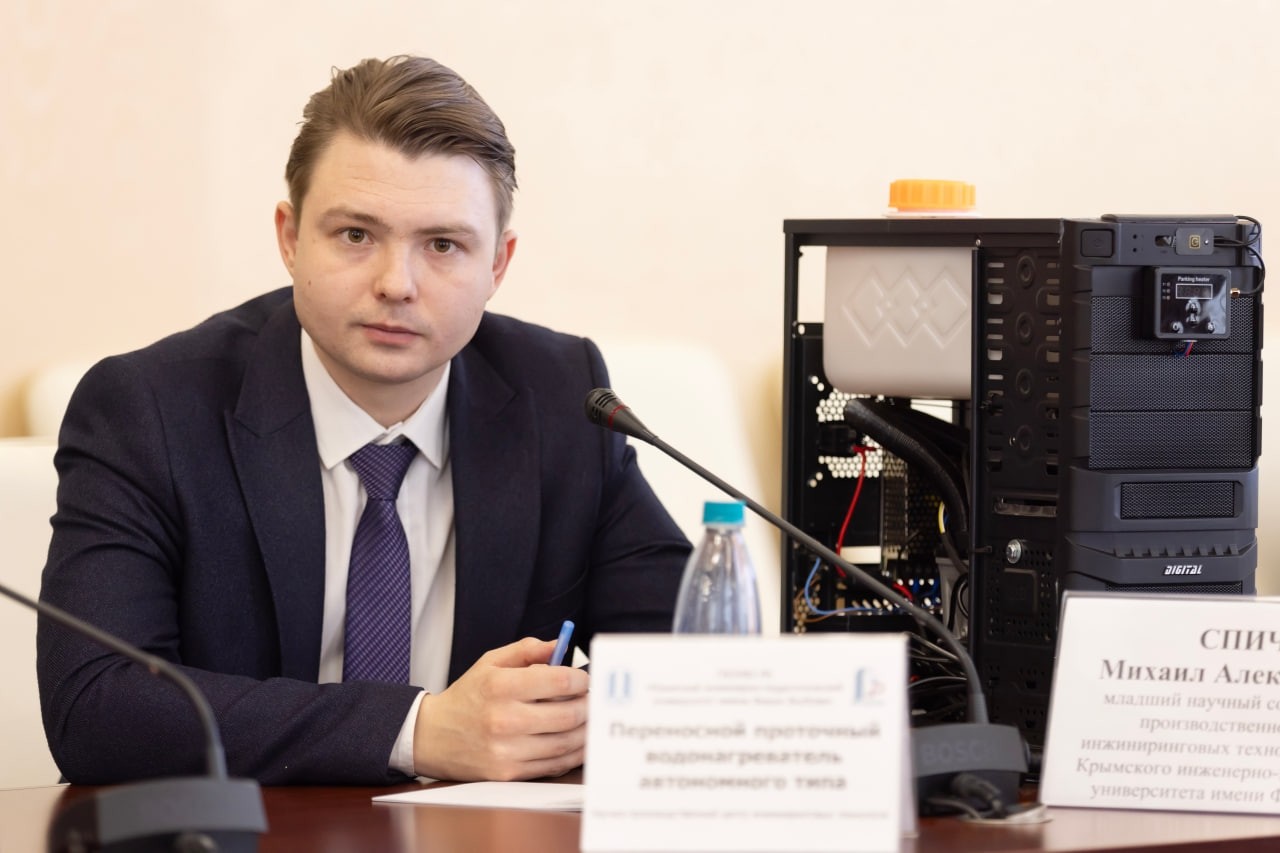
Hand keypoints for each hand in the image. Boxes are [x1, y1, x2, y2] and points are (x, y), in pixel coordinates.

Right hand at [412, 636, 589, 780]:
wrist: (432, 736)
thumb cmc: (468, 695)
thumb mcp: (490, 662)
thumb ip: (527, 650)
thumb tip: (560, 645)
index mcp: (500, 686)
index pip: (557, 681)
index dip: (581, 679)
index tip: (585, 679)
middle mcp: (503, 719)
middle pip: (567, 714)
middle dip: (589, 706)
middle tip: (594, 700)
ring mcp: (506, 750)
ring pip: (565, 743)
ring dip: (587, 731)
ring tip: (591, 720)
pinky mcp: (507, 773)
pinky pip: (553, 765)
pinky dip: (573, 754)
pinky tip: (578, 742)